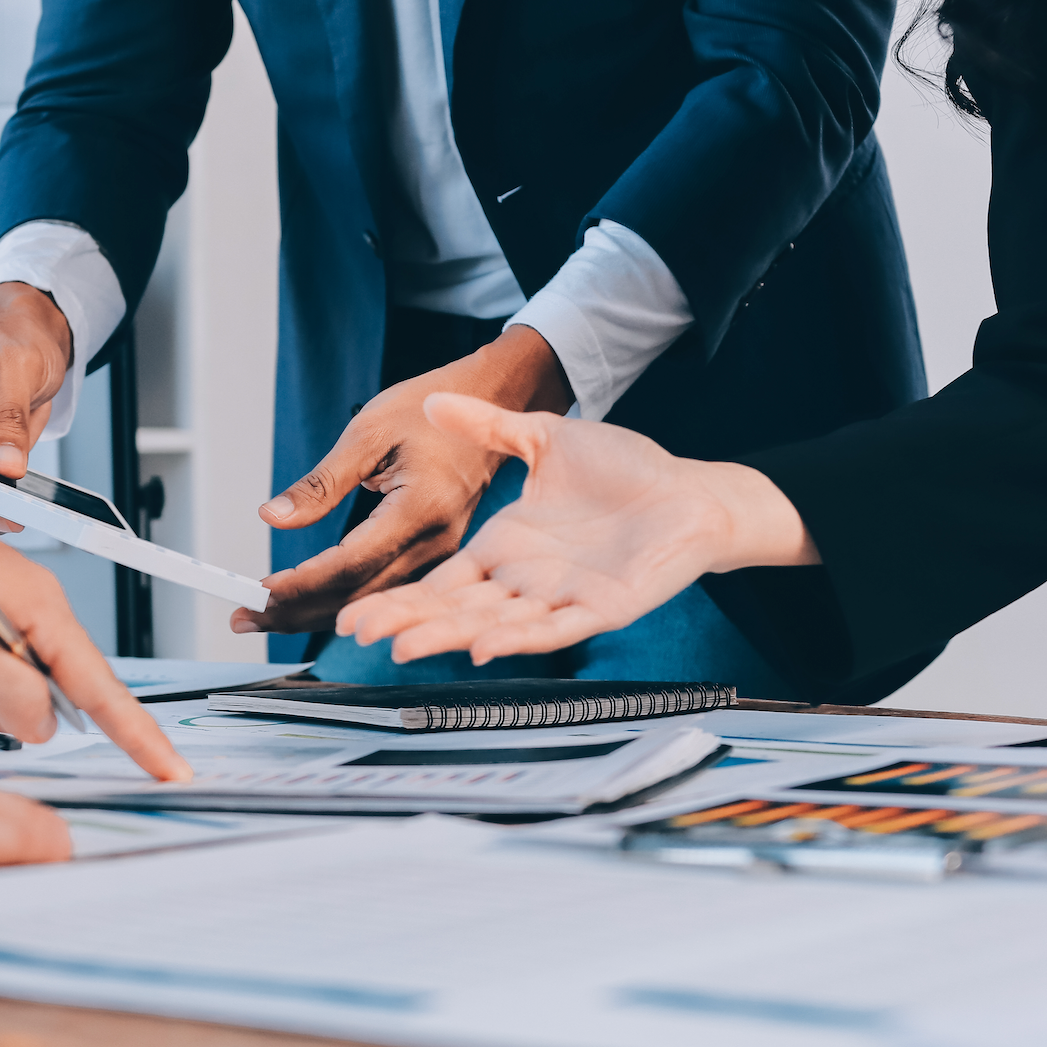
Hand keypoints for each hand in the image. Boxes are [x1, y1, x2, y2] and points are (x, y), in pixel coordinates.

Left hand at [231, 326, 574, 635]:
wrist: (489, 402)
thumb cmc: (431, 409)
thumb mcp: (367, 432)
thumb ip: (321, 483)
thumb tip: (274, 517)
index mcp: (420, 510)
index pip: (350, 565)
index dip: (300, 585)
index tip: (258, 592)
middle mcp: (435, 542)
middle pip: (357, 596)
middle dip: (296, 610)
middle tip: (244, 614)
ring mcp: (441, 552)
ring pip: (370, 599)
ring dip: (315, 610)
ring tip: (264, 613)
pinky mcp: (436, 551)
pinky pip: (384, 586)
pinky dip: (342, 597)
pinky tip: (309, 600)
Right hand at [335, 393, 817, 663]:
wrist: (691, 491)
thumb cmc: (625, 469)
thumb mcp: (545, 438)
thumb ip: (490, 426)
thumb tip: (437, 399)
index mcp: (507, 544)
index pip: (441, 580)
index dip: (399, 596)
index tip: (355, 609)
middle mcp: (525, 579)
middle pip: (454, 608)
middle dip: (407, 621)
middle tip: (358, 633)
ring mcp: (560, 597)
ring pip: (493, 624)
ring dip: (449, 637)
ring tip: (405, 647)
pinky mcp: (601, 608)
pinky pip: (554, 631)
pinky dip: (519, 639)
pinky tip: (485, 646)